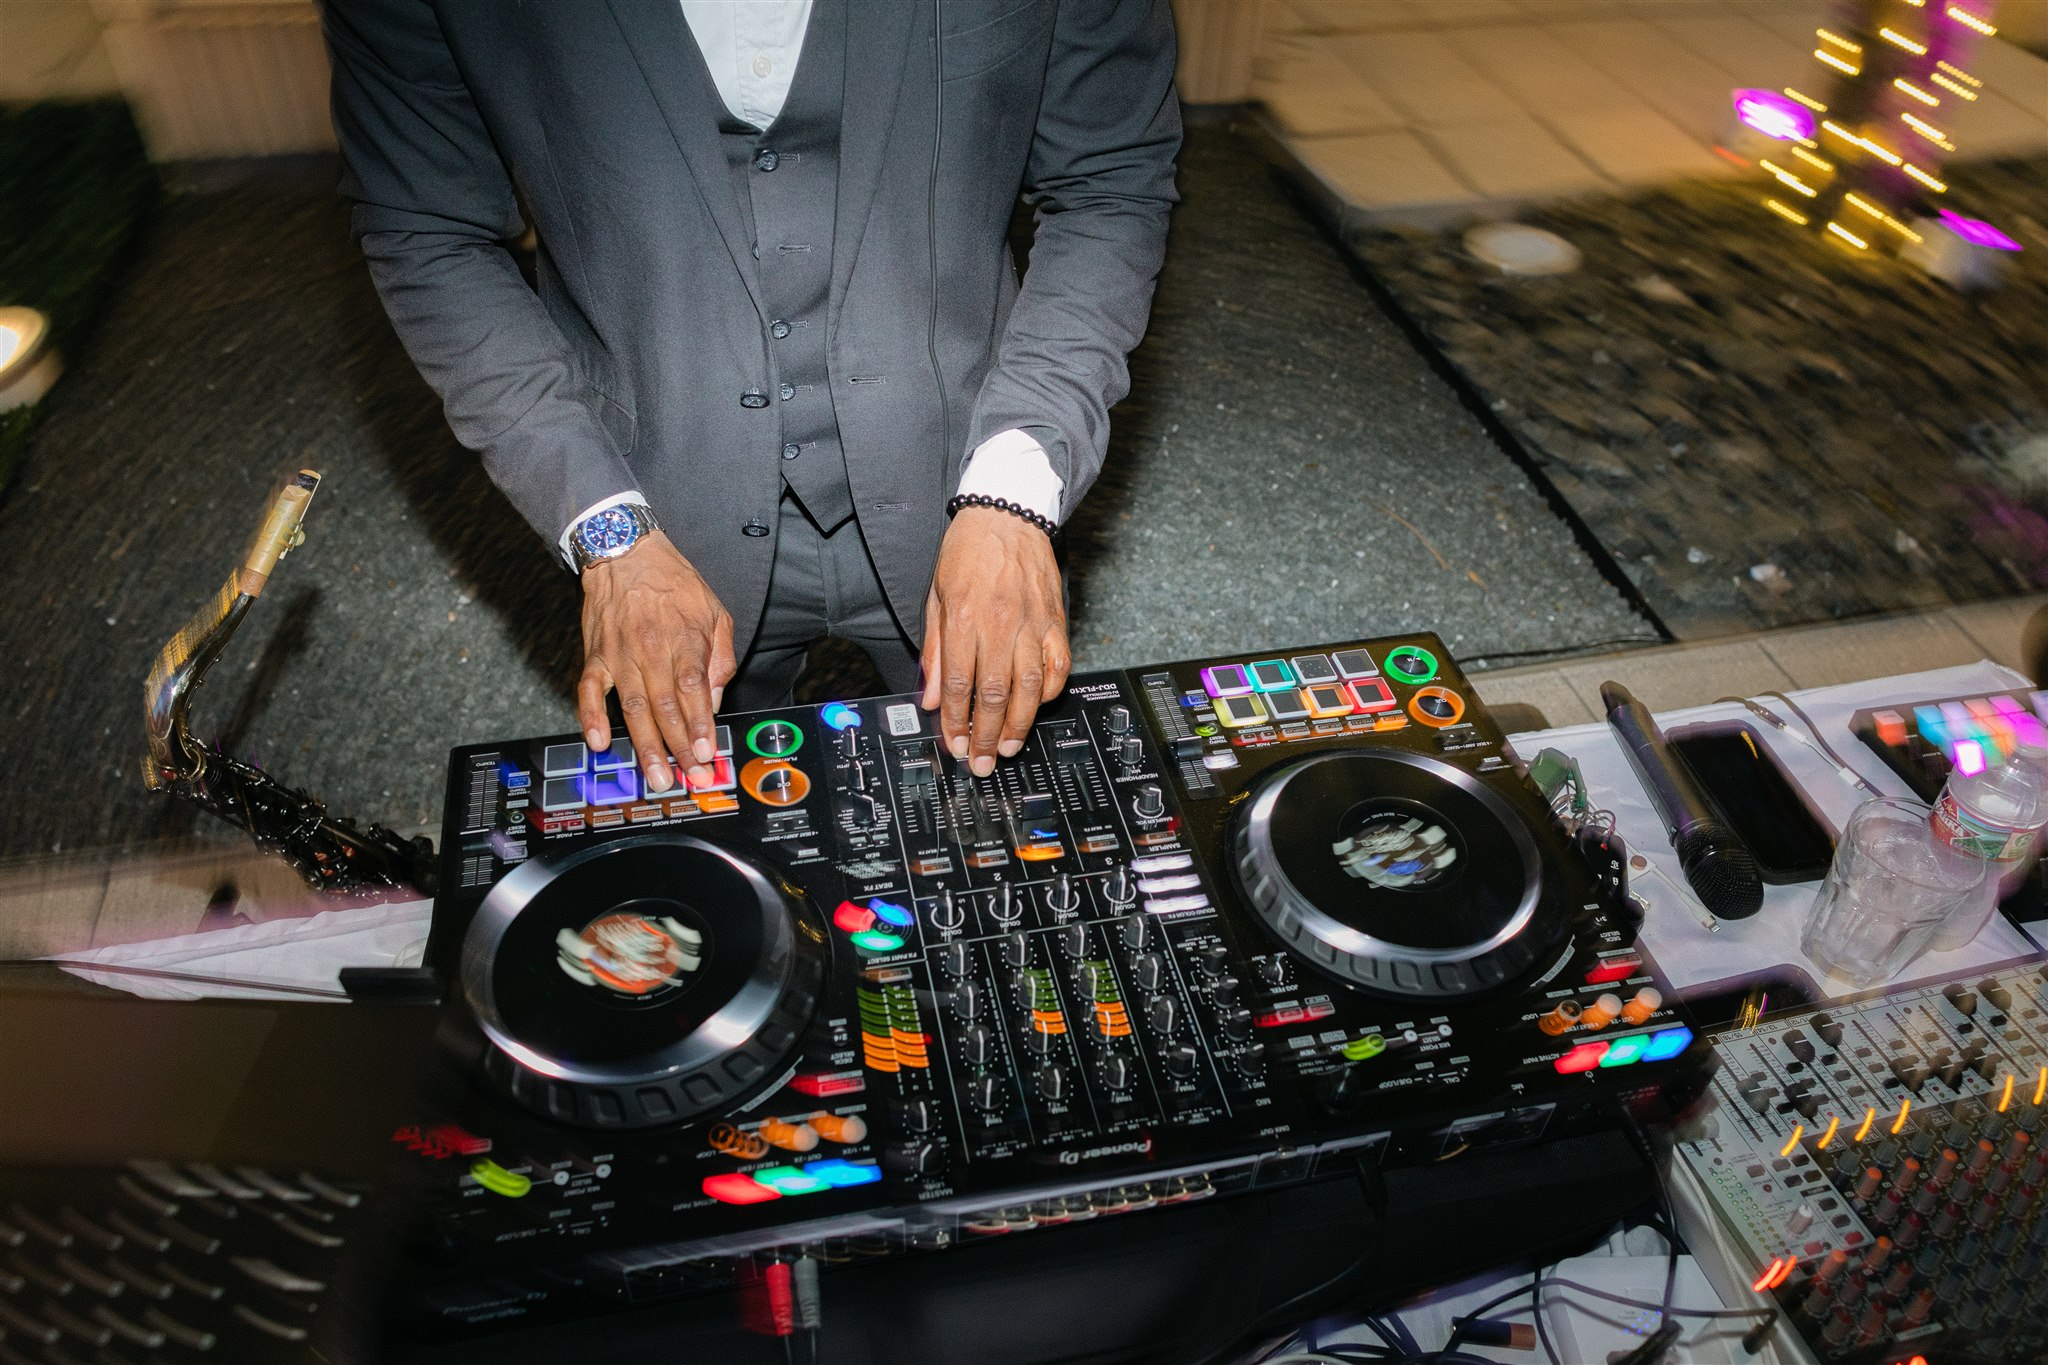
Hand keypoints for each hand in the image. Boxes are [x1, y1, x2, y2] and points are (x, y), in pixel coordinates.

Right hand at [576, 531, 736, 792]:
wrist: (624, 551)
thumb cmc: (672, 582)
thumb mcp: (714, 611)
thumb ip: (720, 656)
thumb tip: (715, 697)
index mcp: (684, 640)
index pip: (694, 692)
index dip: (700, 726)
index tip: (706, 754)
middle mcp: (651, 650)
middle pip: (666, 708)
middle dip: (678, 748)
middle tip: (688, 778)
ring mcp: (619, 655)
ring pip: (632, 707)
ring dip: (644, 745)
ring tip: (655, 776)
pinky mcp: (594, 656)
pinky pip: (588, 691)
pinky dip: (590, 717)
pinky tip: (597, 742)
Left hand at [920, 507, 1069, 775]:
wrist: (1008, 513)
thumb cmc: (968, 551)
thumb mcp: (937, 596)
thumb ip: (934, 650)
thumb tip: (931, 697)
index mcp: (965, 617)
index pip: (960, 684)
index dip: (955, 722)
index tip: (952, 744)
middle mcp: (1001, 623)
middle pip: (994, 694)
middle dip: (984, 735)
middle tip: (980, 761)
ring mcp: (1033, 624)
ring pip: (1029, 688)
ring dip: (1018, 724)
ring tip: (1006, 747)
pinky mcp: (1056, 620)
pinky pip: (1058, 667)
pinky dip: (1049, 692)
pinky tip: (1037, 707)